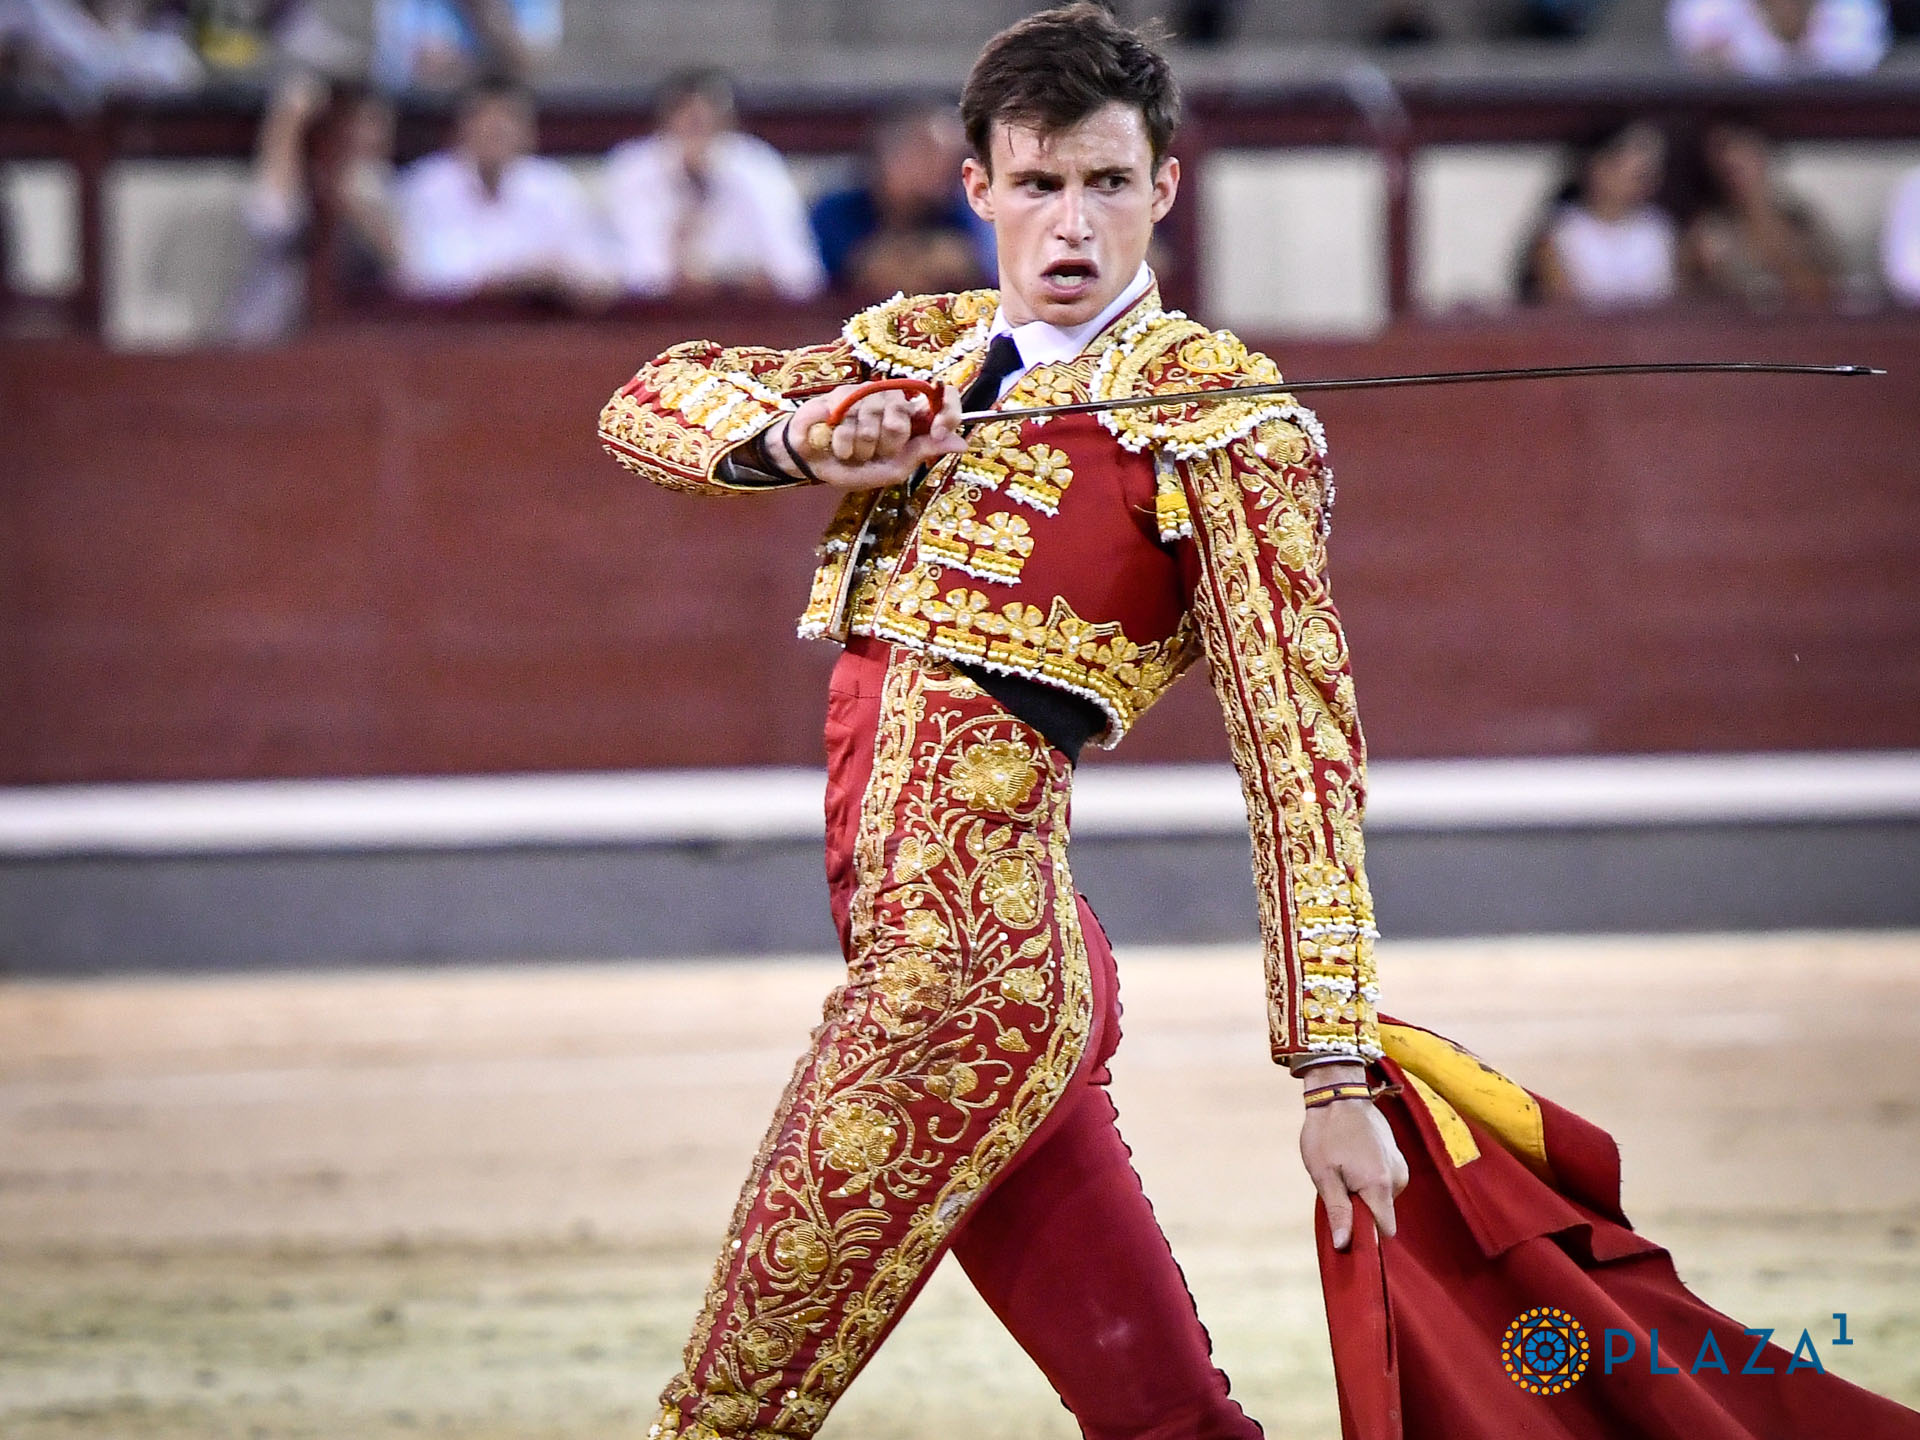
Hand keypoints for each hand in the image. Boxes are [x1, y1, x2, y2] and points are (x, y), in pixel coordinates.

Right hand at [783, 383, 965, 492]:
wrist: (816, 464)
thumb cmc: (856, 467)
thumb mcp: (894, 468)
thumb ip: (924, 452)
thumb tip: (962, 444)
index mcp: (913, 421)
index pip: (941, 402)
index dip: (945, 411)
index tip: (938, 430)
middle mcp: (894, 403)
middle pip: (902, 415)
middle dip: (886, 443)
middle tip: (875, 453)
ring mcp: (869, 395)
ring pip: (874, 418)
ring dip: (861, 446)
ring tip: (854, 451)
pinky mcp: (844, 393)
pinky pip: (850, 417)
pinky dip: (843, 441)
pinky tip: (837, 445)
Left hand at [1300, 1089, 1408, 1251]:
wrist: (1339, 1093)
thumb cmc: (1327, 1135)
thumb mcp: (1324, 1175)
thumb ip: (1339, 1211)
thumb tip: (1344, 1245)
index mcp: (1380, 1187)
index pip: (1386, 1230)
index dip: (1368, 1235)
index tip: (1348, 1227)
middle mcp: (1398, 1179)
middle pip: (1382, 1213)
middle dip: (1362, 1209)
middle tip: (1338, 1187)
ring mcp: (1401, 1166)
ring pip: (1383, 1197)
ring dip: (1365, 1192)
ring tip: (1344, 1169)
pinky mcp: (1398, 1157)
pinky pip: (1386, 1181)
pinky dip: (1371, 1179)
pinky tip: (1354, 1160)